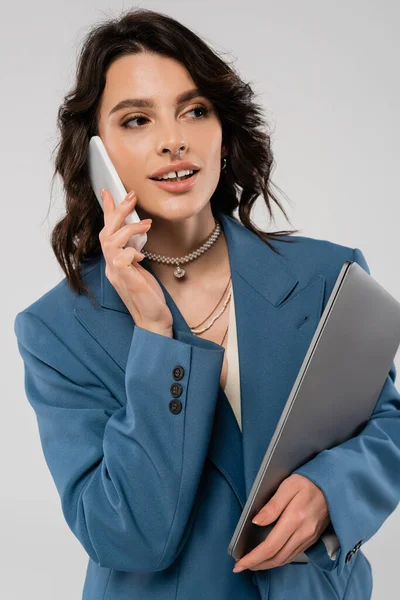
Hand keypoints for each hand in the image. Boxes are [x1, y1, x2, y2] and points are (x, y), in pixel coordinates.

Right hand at [99, 189, 173, 334]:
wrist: (153, 320)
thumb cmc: (149, 295)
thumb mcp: (141, 267)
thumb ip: (134, 251)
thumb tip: (138, 232)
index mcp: (114, 262)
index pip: (107, 232)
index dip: (108, 211)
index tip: (109, 192)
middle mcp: (112, 267)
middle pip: (105, 233)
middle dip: (117, 212)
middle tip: (131, 197)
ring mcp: (117, 274)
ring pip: (110, 242)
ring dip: (128, 228)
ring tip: (146, 224)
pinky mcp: (126, 280)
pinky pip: (121, 258)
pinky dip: (130, 250)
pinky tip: (142, 253)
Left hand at [233, 474, 330, 571]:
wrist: (332, 486)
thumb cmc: (307, 482)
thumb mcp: (288, 486)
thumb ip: (272, 505)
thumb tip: (257, 522)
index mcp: (295, 519)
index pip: (270, 546)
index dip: (253, 557)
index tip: (239, 563)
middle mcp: (303, 533)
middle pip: (277, 557)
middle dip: (257, 565)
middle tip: (241, 566)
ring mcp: (309, 538)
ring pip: (285, 559)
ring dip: (267, 565)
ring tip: (253, 564)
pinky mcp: (312, 538)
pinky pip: (293, 555)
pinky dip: (279, 560)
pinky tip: (270, 557)